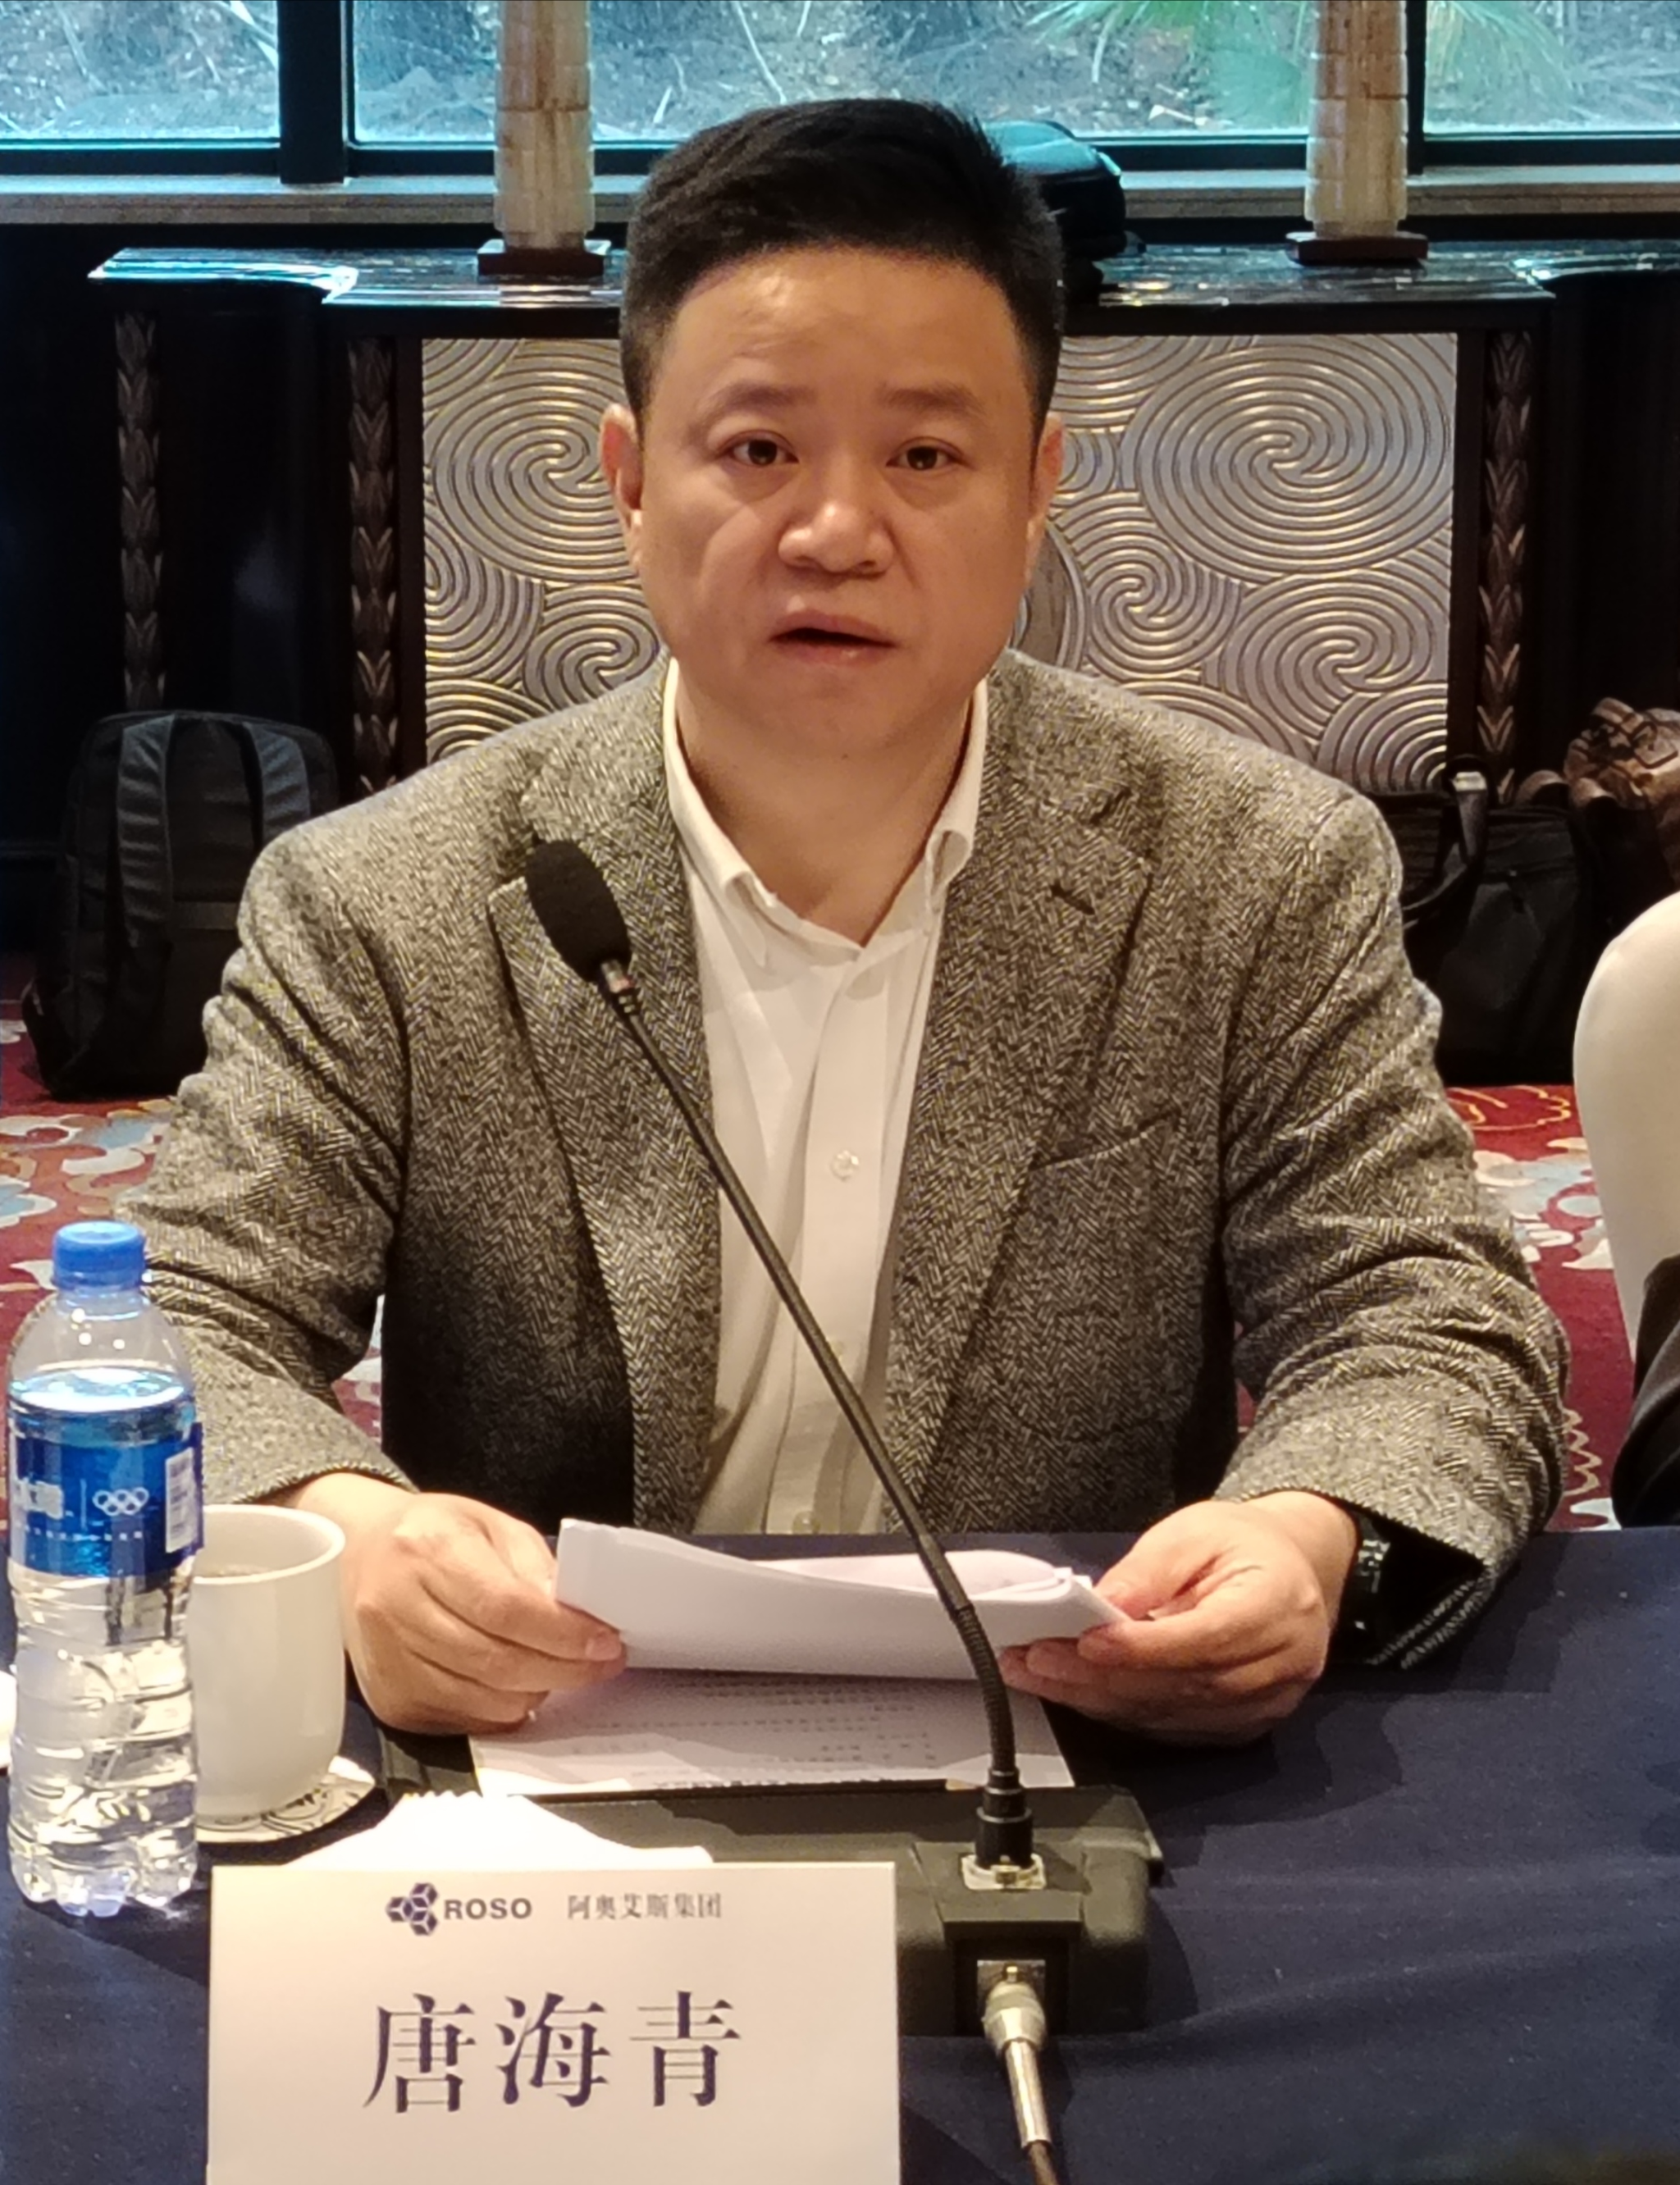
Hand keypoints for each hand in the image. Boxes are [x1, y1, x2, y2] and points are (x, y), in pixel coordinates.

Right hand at [276, 1474, 625, 1733]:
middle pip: (495, 1660)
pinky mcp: (388, 1699)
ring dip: (535, 1691)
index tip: (604, 1642)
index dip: (562, 1633)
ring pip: (481, 1699)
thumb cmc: (432, 1535)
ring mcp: (387, 1660)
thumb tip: (577, 1619)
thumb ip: (536, 1569)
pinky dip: (500, 1710)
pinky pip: (460, 1721)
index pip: (504, 1607)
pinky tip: (516, 1685)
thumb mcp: (492, 1526)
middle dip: (562, 1669)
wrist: (359, 1555)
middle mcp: (396, 1606)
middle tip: (598, 1663)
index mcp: (426, 1549)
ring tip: (556, 1669)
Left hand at [999, 1492, 1357, 1744]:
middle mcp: (1281, 1666)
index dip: (1140, 1649)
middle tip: (1036, 1661)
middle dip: (1100, 1677)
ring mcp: (1265, 1705)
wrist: (1292, 1571)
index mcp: (1278, 1608)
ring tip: (1040, 1676)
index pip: (1205, 1640)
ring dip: (1098, 1699)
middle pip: (1181, 1686)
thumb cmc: (1242, 1545)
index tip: (1084, 1641)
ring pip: (1171, 1715)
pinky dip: (1121, 1712)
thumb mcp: (1194, 1531)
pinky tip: (1079, 1693)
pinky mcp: (1242, 1726)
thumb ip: (1149, 1571)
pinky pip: (1174, 1728)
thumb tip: (1101, 1608)